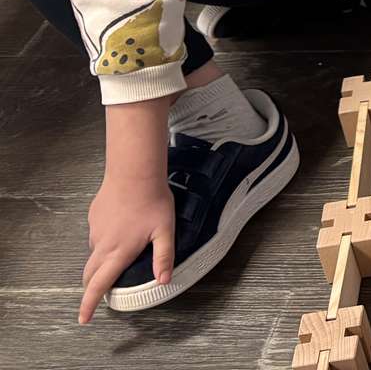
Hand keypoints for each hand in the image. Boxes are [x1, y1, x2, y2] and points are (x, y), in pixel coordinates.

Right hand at [81, 169, 171, 322]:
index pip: (99, 285)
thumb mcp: (165, 230)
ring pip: (94, 253)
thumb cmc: (152, 201)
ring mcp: (95, 230)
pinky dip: (104, 240)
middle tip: (101, 293)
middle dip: (92, 287)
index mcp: (118, 252)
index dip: (89, 304)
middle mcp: (102, 245)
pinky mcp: (93, 217)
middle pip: (90, 274)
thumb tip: (164, 280)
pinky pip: (96, 235)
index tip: (84, 319)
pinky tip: (121, 227)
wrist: (134, 172)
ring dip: (101, 261)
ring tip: (120, 254)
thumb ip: (164, 257)